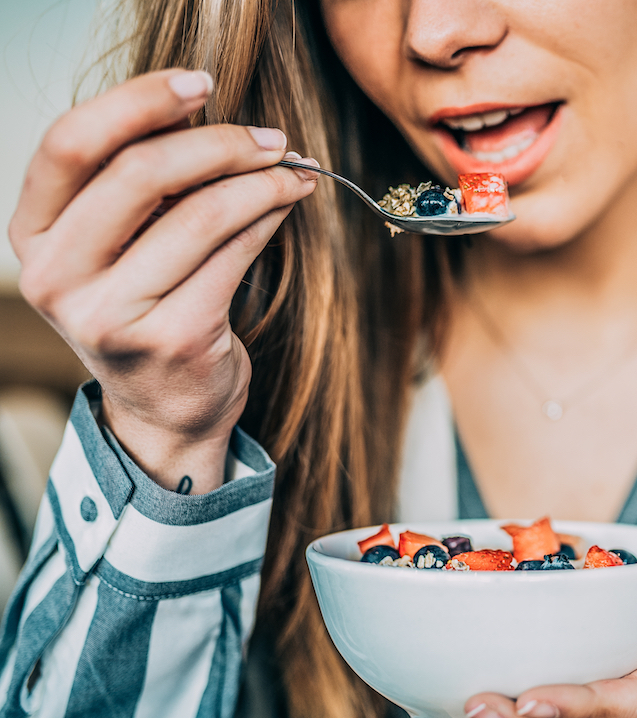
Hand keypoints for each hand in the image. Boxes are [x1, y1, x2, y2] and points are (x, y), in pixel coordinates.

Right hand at [9, 69, 318, 492]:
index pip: (71, 144)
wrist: (166, 407)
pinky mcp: (174, 338)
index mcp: (35, 236)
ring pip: (201, 214)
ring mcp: (112, 314)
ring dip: (260, 182)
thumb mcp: (118, 246)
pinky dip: (267, 220)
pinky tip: (285, 208)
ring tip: (293, 171)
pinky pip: (235, 255)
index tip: (200, 83)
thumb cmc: (149, 306)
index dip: (138, 102)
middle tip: (271, 138)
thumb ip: (140, 185)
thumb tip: (213, 112)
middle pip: (140, 173)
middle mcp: (58, 277)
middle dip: (220, 143)